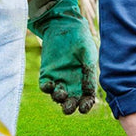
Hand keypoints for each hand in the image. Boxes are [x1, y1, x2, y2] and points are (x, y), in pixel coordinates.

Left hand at [27, 0, 96, 114]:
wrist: (64, 27)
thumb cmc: (81, 41)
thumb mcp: (89, 57)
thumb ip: (89, 74)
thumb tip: (89, 92)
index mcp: (86, 81)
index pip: (87, 99)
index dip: (85, 106)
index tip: (83, 108)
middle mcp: (73, 83)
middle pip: (71, 102)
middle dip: (70, 107)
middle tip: (69, 105)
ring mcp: (59, 79)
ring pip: (58, 97)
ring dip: (59, 99)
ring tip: (61, 93)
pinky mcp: (46, 73)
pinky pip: (45, 86)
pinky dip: (47, 89)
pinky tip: (50, 85)